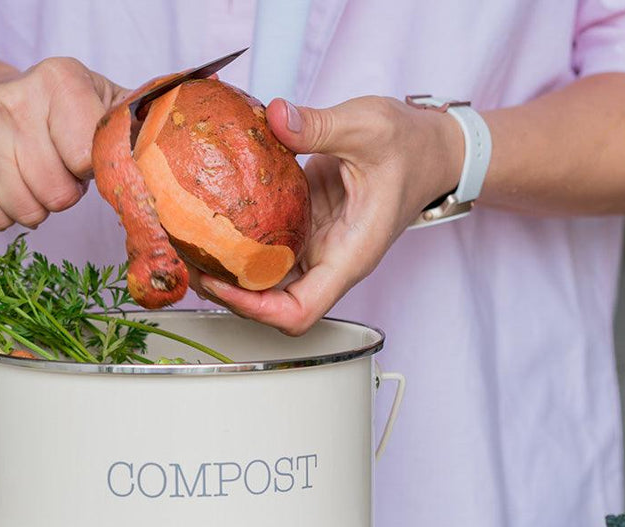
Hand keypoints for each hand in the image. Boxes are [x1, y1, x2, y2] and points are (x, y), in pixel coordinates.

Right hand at [0, 56, 127, 229]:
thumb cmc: (56, 111)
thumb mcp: (101, 102)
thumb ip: (133, 128)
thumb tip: (161, 155)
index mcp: (57, 80)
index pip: (85, 158)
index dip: (90, 171)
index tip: (84, 158)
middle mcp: (11, 101)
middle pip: (56, 193)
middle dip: (64, 194)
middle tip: (58, 172)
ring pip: (27, 212)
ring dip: (38, 207)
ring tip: (34, 178)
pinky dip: (8, 214)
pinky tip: (8, 185)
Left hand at [194, 96, 464, 334]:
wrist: (431, 148)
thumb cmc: (411, 146)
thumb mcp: (369, 125)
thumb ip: (320, 125)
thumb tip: (276, 117)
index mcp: (349, 256)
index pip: (298, 312)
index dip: (255, 309)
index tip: (221, 282)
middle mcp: (330, 263)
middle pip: (273, 307)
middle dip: (230, 294)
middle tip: (193, 261)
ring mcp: (317, 250)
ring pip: (267, 284)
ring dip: (230, 273)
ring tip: (194, 246)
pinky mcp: (307, 232)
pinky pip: (268, 253)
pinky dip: (240, 246)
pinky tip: (214, 226)